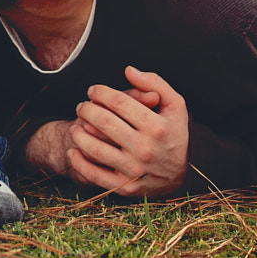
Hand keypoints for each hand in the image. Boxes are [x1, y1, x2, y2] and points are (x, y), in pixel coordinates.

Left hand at [69, 66, 188, 197]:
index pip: (119, 102)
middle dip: (86, 109)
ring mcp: (134, 171)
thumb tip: (129, 70)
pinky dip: (78, 161)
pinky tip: (74, 149)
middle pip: (103, 122)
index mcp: (158, 128)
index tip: (93, 91)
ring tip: (77, 124)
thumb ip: (155, 83)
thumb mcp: (176, 106)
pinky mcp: (124, 187)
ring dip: (77, 132)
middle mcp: (146, 150)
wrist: (182, 175)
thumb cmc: (173, 134)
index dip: (100, 92)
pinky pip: (93, 174)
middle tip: (82, 106)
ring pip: (93, 147)